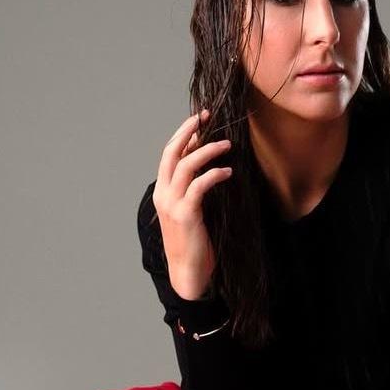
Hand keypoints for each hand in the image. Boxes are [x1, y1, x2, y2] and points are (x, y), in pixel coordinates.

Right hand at [153, 108, 233, 298]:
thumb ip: (194, 190)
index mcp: (162, 192)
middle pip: (172, 153)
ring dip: (207, 151)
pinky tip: (227, 172)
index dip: (183, 134)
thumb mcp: (191, 211)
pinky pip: (199, 186)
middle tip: (205, 117)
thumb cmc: (194, 242)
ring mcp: (172, 204)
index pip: (169, 155)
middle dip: (188, 131)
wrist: (188, 272)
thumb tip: (209, 167)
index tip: (199, 119)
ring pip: (186, 166)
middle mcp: (163, 195)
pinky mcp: (186, 214)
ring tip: (227, 145)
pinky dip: (214, 175)